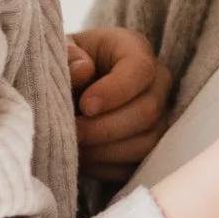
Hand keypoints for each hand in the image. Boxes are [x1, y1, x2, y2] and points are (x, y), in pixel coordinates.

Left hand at [68, 24, 170, 186]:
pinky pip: (136, 165)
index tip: (84, 106)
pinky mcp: (148, 147)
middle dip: (105, 128)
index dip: (115, 91)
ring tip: (74, 146)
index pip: (140, 70)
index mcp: (134, 50)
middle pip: (147, 111)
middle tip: (72, 131)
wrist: (71, 87)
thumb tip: (83, 72)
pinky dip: (106, 167)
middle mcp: (156, 83)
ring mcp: (158, 118)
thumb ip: (68, 56)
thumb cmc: (66, 64)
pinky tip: (82, 159)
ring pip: (146, 143)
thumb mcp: (60, 50)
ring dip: (105, 151)